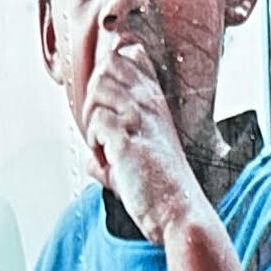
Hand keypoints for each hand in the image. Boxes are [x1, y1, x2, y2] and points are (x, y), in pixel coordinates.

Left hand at [81, 32, 202, 238]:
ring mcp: (139, 119)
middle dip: (95, 94)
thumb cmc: (163, 193)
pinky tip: (108, 160)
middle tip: (101, 127)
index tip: (108, 105)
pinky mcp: (127, 139)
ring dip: (92, 117)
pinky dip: (94, 141)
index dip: (110, 72)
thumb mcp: (138, 165)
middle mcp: (149, 105)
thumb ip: (112, 159)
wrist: (178, 214)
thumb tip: (92, 164)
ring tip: (104, 146)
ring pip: (98, 88)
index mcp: (155, 104)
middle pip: (109, 65)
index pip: (130, 57)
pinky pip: (97, 120)